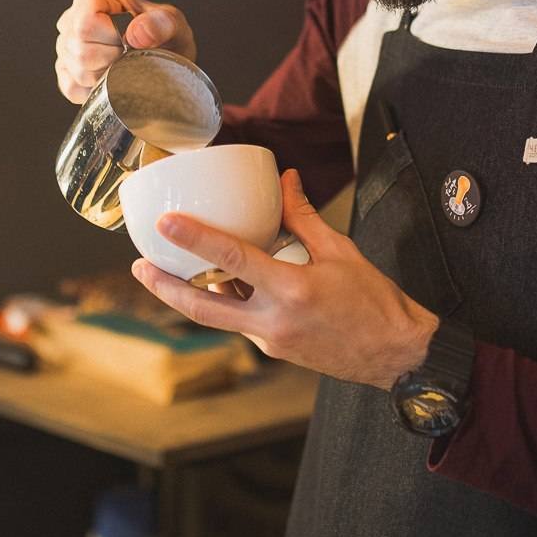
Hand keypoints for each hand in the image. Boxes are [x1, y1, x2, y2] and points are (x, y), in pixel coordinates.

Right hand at [54, 0, 196, 103]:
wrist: (163, 56)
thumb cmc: (163, 34)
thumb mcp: (173, 24)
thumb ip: (162, 24)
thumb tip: (135, 34)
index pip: (86, 24)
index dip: (111, 40)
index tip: (131, 42)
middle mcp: (71, 19)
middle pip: (80, 51)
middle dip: (112, 61)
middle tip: (131, 57)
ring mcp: (64, 46)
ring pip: (78, 72)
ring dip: (106, 77)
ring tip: (124, 66)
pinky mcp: (64, 72)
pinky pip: (72, 89)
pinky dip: (96, 91)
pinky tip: (111, 79)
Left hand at [131, 169, 439, 389]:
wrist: (398, 356)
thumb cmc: (375, 303)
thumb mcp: (341, 251)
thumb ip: (303, 217)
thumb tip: (284, 180)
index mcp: (292, 291)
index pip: (232, 261)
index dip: (195, 240)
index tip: (165, 224)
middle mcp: (274, 321)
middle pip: (203, 306)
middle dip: (165, 287)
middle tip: (138, 266)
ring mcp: (270, 341)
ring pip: (217, 316)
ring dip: (188, 295)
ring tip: (163, 272)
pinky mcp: (274, 350)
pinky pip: (240, 321)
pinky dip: (225, 300)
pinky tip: (217, 282)